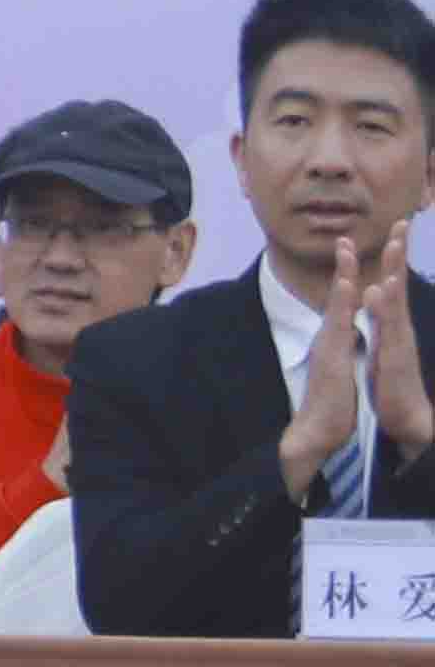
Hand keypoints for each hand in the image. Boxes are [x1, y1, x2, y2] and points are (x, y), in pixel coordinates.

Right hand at [283, 264, 371, 495]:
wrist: (317, 429)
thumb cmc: (331, 403)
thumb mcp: (339, 371)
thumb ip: (340, 352)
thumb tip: (344, 340)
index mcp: (336, 340)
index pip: (345, 302)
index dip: (348, 276)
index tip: (349, 251)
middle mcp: (330, 336)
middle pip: (339, 294)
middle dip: (343, 264)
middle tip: (344, 236)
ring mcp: (329, 343)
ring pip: (338, 302)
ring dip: (343, 273)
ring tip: (346, 247)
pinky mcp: (332, 354)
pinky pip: (339, 321)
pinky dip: (343, 300)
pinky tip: (347, 283)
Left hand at [368, 225, 434, 456]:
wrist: (403, 419)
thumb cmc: (390, 383)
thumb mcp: (382, 346)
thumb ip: (380, 320)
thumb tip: (374, 292)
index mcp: (391, 325)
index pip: (390, 285)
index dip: (391, 258)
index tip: (394, 229)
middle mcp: (398, 329)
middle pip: (397, 285)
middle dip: (398, 254)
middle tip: (401, 223)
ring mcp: (400, 342)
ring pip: (396, 301)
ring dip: (394, 273)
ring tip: (394, 246)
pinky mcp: (396, 358)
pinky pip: (390, 328)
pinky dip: (386, 308)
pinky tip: (380, 290)